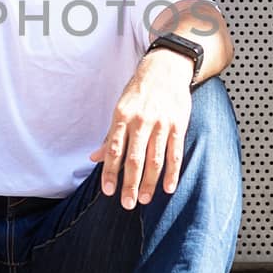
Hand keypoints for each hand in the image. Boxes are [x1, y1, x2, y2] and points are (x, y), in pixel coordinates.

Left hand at [89, 54, 193, 208]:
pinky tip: (168, 187)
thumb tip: (94, 158)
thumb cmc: (139, 90)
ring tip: (144, 199)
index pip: (115, 150)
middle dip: (130, 183)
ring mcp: (161, 124)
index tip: (108, 191)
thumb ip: (110, 136)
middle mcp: (141, 121)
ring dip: (150, 182)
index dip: (111, 172)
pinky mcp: (178, 125)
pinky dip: (172, 172)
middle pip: (135, 158)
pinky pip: (175, 152)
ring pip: (155, 159)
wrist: (166, 68)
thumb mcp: (120, 108)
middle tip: (127, 203)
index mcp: (122, 117)